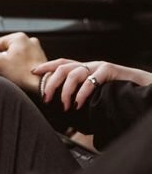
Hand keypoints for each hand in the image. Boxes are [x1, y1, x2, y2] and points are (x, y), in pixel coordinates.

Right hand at [0, 32, 46, 92]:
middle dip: (0, 60)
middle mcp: (28, 40)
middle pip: (6, 49)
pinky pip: (23, 60)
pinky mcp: (39, 58)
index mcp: (18, 37)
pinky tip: (16, 75)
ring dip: (8, 64)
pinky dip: (18, 66)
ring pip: (15, 55)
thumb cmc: (22, 73)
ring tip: (7, 74)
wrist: (41, 84)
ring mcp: (35, 49)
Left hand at [32, 59, 151, 110]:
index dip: (46, 66)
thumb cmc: (118, 92)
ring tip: (64, 105)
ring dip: (66, 90)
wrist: (143, 87)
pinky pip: (92, 79)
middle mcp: (90, 65)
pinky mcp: (110, 70)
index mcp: (84, 69)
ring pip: (75, 72)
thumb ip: (81, 96)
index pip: (61, 63)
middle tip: (46, 98)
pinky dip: (83, 92)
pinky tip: (79, 103)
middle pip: (63, 67)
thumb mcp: (96, 93)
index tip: (33, 72)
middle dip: (50, 82)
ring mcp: (100, 66)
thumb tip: (63, 110)